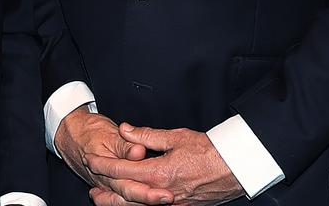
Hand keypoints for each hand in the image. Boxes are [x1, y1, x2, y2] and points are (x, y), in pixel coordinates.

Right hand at [54, 107, 157, 193]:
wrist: (68, 133)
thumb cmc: (88, 130)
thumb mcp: (107, 132)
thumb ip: (124, 145)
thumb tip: (139, 152)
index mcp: (106, 170)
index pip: (130, 186)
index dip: (149, 192)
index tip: (166, 194)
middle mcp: (105, 182)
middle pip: (129, 198)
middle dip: (149, 201)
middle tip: (168, 199)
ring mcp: (104, 186)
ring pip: (124, 201)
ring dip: (141, 203)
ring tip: (160, 201)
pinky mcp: (105, 185)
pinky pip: (119, 199)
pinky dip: (131, 201)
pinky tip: (144, 201)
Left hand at [85, 124, 243, 205]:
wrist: (236, 168)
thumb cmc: (209, 151)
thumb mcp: (176, 136)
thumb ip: (147, 135)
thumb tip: (125, 129)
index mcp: (160, 173)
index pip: (123, 170)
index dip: (104, 165)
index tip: (91, 159)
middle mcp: (163, 192)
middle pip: (126, 196)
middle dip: (107, 193)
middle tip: (91, 190)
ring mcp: (173, 203)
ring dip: (119, 203)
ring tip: (104, 200)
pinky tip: (133, 203)